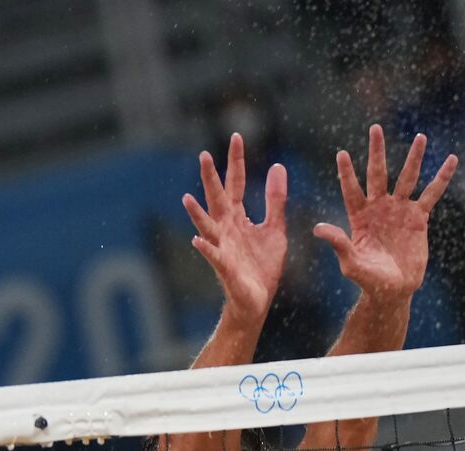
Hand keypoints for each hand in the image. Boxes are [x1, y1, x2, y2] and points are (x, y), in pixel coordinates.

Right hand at [182, 133, 287, 323]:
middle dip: (211, 178)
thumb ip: (275, 200)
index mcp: (238, 218)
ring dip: (197, 213)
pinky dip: (205, 249)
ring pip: (207, 226)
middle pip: (217, 198)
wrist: (257, 301)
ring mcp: (222, 247)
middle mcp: (225, 228)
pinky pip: (213, 256)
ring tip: (187, 198)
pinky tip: (196, 241)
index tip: (236, 136)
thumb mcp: (275, 229)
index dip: (236, 161)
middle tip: (204, 155)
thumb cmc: (262, 267)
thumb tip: (278, 167)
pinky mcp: (224, 267)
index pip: (236, 183)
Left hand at [314, 125, 456, 301]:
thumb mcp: (351, 263)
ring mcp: (399, 211)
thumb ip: (338, 243)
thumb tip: (317, 228)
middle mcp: (379, 208)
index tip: (342, 153)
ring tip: (420, 137)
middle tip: (375, 128)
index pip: (351, 190)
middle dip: (377, 152)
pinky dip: (441, 177)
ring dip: (413, 158)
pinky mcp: (419, 218)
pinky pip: (432, 194)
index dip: (347, 173)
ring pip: (407, 178)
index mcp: (359, 217)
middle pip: (378, 174)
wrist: (394, 291)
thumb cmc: (368, 280)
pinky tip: (451, 159)